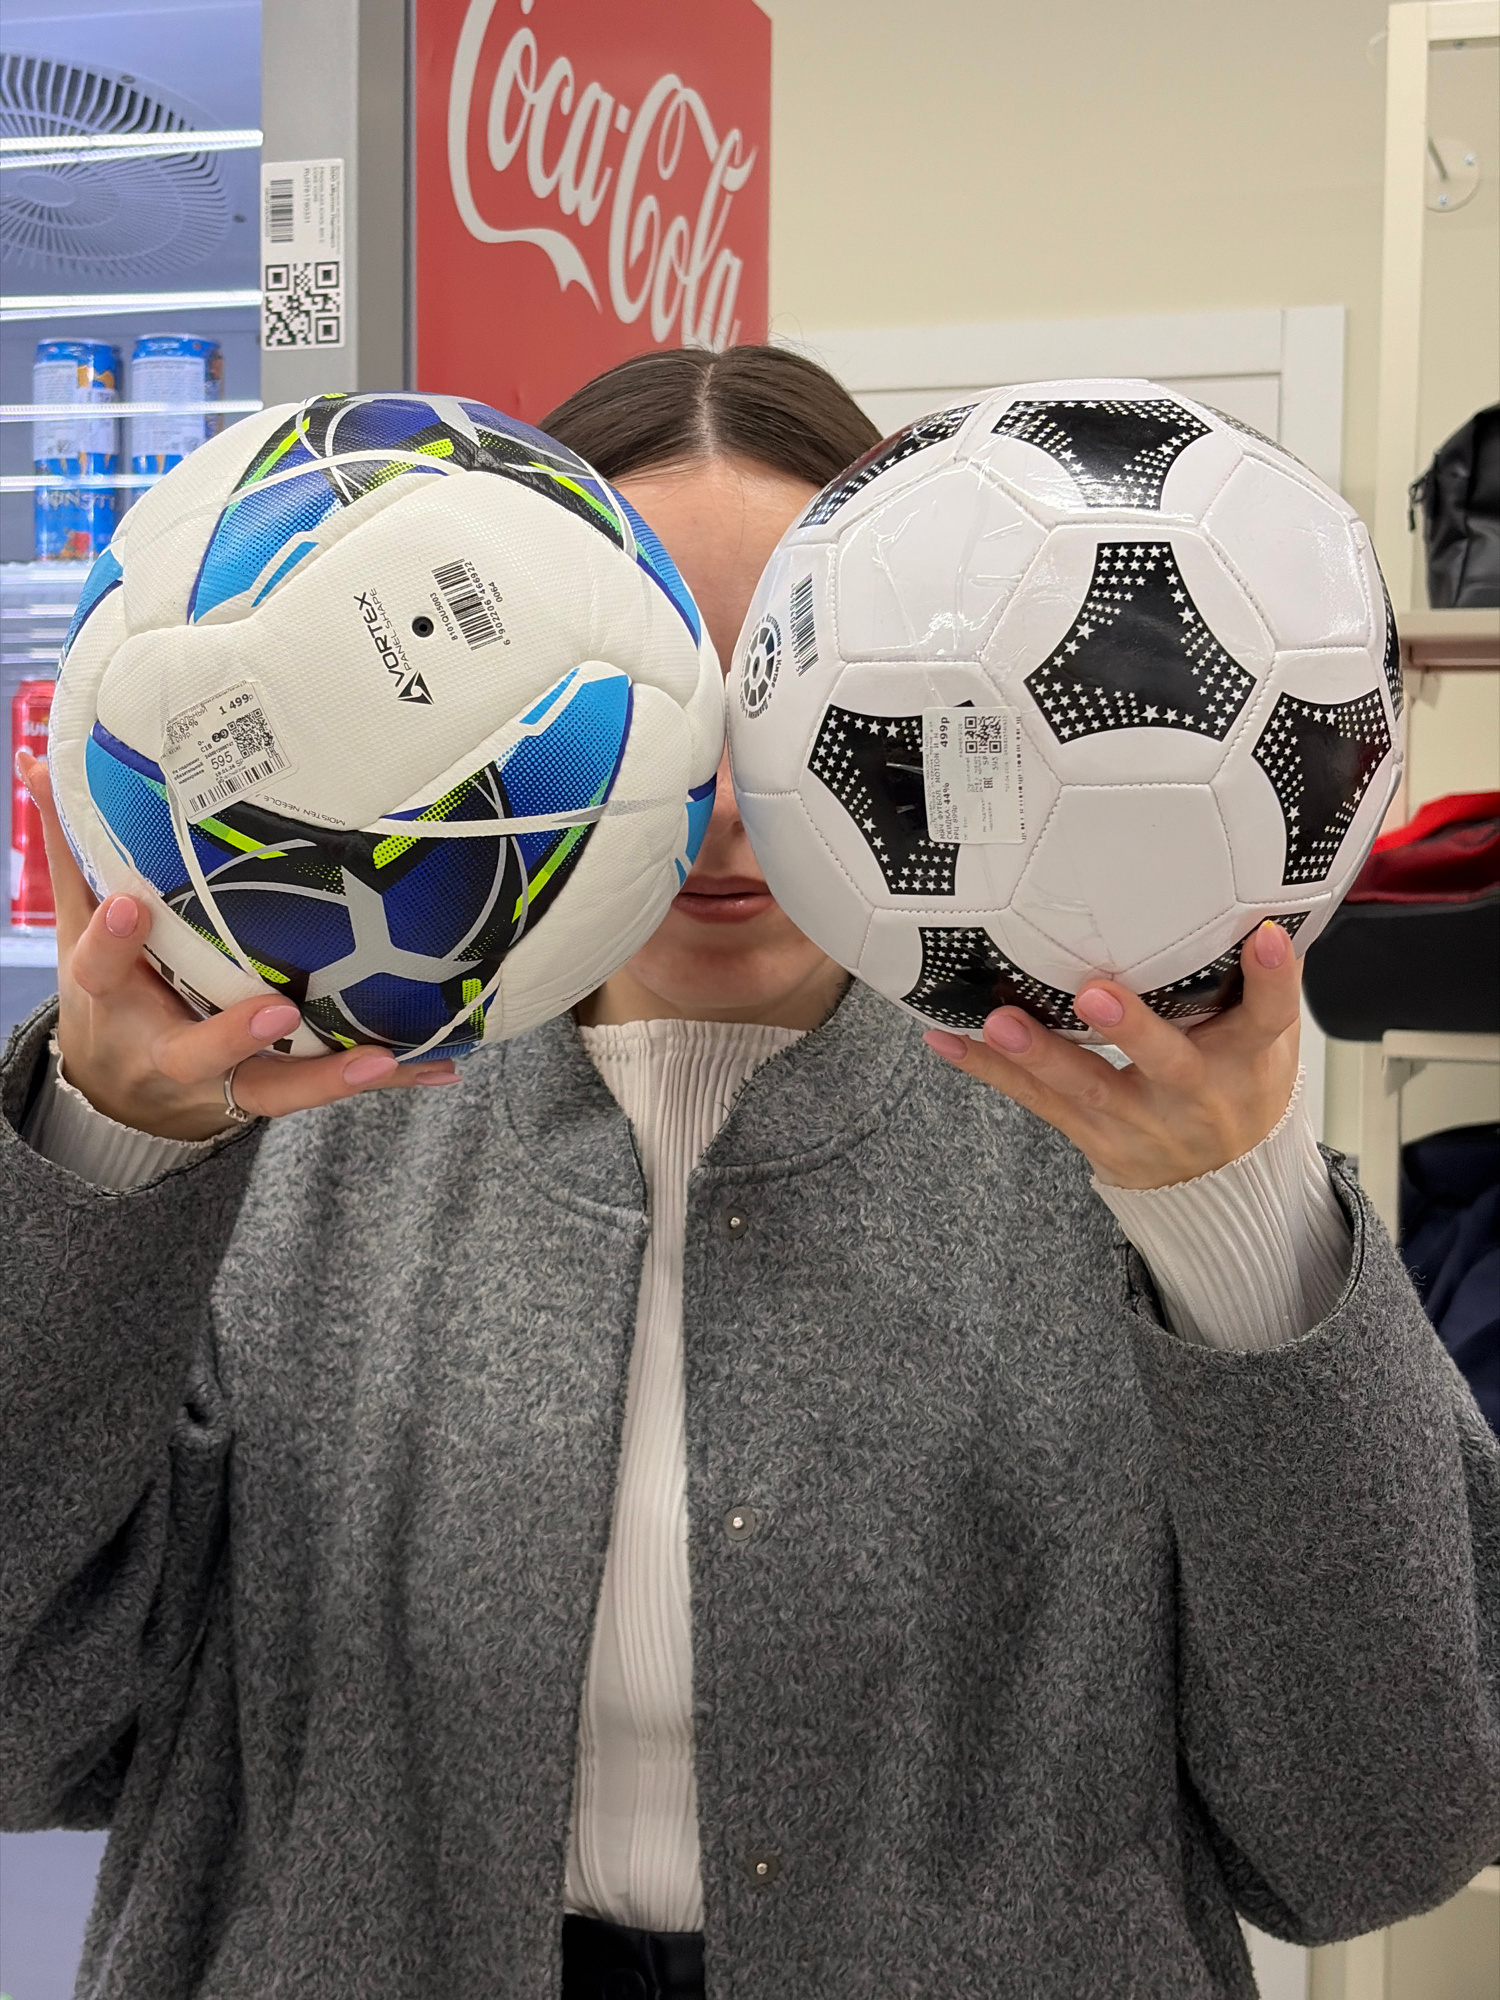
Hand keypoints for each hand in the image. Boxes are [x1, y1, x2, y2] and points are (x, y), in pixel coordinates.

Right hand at [16, 751, 458, 1140]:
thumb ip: (71, 851)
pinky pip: (332, 1090)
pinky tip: (441, 1071)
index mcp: (114, 1002)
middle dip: (235, 1035)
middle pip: (198, 1053)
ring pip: (275, 1089)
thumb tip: (37, 762)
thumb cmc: (115, 996)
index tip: (129, 903)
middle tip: (278, 1009)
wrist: (125, 1098)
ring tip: (383, 1060)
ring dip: (329, 1077)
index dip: (113, 940)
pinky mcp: (273, 1094)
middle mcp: (170, 1052)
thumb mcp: (79, 930)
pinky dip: (390, 1080)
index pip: (102, 970)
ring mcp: (224, 1081)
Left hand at [923, 922, 1300, 1189]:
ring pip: (1088, 1087)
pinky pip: (1038, 1101)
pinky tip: (948, 1041)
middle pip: (1168, 1061)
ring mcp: (1140, 1119)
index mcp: (1248, 1058)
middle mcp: (1196, 1092)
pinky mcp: (1094, 1135)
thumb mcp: (1267, 1041)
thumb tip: (1259, 892)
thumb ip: (1257, 979)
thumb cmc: (1240, 1085)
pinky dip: (991, 1070)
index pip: (1270, 1015)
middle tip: (1095, 993)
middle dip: (1132, 1029)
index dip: (1271, 978)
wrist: (1223, 1186)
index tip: (1263, 936)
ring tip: (999, 1022)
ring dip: (1040, 1054)